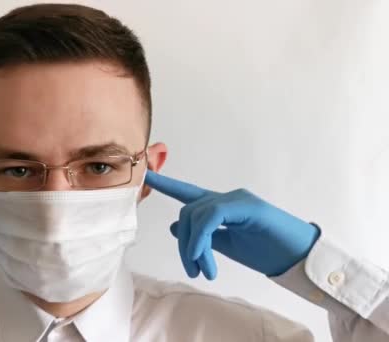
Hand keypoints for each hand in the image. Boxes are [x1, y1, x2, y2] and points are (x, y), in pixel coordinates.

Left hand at [145, 170, 319, 279]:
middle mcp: (227, 198)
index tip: (145, 174)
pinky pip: (211, 217)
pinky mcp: (247, 206)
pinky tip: (205, 260)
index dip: (166, 184)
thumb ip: (203, 236)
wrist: (299, 259)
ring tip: (203, 270)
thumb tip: (175, 227)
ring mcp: (237, 199)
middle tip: (194, 269)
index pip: (188, 192)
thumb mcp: (227, 246)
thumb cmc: (266, 251)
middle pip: (187, 212)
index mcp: (221, 207)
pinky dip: (201, 240)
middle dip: (184, 243)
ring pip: (196, 216)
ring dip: (193, 248)